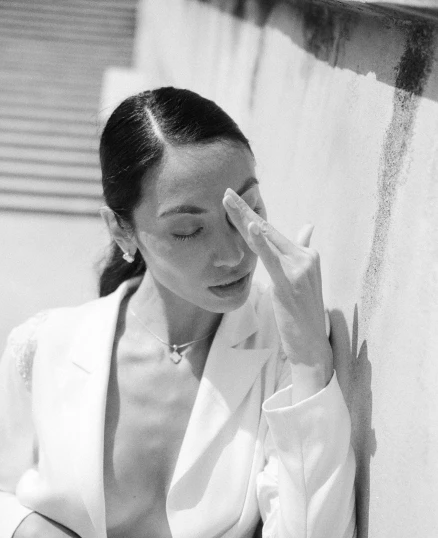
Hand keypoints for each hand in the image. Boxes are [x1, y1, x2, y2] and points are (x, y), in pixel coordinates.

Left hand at [223, 189, 331, 399]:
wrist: (313, 345)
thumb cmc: (305, 314)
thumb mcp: (305, 280)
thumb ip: (304, 250)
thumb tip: (308, 226)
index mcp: (307, 255)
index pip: (273, 232)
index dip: (251, 216)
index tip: (235, 201)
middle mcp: (305, 257)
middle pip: (267, 230)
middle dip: (243, 210)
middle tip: (225, 192)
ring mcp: (299, 268)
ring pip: (265, 238)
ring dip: (243, 217)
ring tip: (227, 200)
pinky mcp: (289, 282)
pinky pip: (270, 257)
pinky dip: (259, 240)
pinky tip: (249, 226)